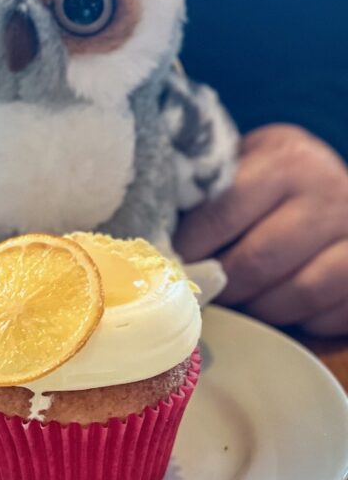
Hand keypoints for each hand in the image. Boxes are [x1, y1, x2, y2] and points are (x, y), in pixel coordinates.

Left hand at [174, 125, 347, 335]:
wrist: (342, 186)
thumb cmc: (277, 182)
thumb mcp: (246, 166)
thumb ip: (208, 193)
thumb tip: (151, 240)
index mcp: (286, 159)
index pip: (222, 213)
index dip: (190, 247)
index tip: (170, 264)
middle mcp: (328, 192)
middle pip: (255, 263)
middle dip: (220, 287)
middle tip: (200, 293)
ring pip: (293, 296)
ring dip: (257, 308)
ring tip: (240, 300)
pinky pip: (323, 316)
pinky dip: (297, 320)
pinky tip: (280, 302)